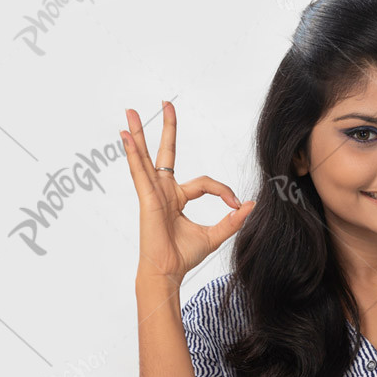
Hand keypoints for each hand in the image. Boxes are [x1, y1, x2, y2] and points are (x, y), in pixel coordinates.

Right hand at [121, 101, 255, 285]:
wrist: (168, 272)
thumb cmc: (183, 256)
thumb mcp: (215, 235)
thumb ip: (232, 220)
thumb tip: (251, 205)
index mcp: (177, 198)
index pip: (204, 183)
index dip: (222, 190)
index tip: (235, 204)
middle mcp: (163, 191)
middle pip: (165, 153)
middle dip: (167, 129)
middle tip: (166, 104)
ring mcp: (153, 192)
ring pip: (146, 157)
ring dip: (139, 133)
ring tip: (131, 111)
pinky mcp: (146, 198)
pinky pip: (139, 171)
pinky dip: (132, 153)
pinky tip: (125, 136)